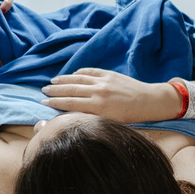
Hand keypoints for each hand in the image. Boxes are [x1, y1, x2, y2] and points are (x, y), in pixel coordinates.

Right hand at [41, 68, 179, 121]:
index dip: (55, 102)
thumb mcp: (110, 121)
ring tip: (53, 81)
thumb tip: (72, 114)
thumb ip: (91, 116)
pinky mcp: (110, 74)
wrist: (151, 102)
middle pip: (71, 90)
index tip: (44, 101)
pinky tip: (72, 74)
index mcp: (98, 107)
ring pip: (78, 79)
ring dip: (64, 80)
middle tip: (43, 90)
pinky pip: (91, 72)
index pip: (70, 103)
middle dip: (55, 90)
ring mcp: (104, 81)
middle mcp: (99, 92)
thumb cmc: (132, 117)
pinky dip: (80, 73)